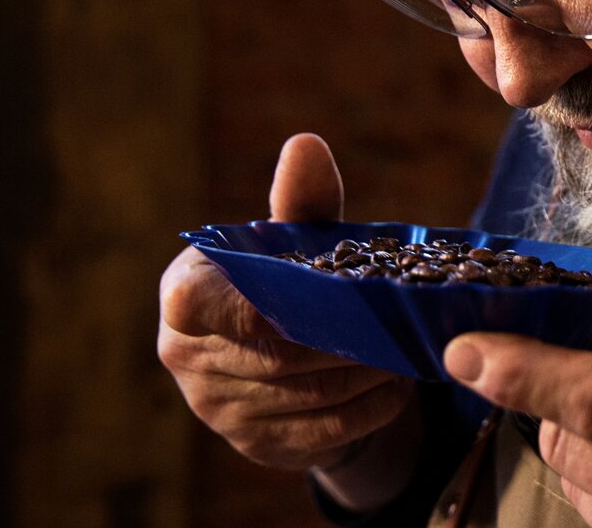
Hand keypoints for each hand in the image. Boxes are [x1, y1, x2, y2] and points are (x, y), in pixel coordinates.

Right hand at [157, 134, 418, 507]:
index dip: (254, 306)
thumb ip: (300, 200)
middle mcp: (187, 358)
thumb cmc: (284, 283)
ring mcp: (218, 410)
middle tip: (399, 323)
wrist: (283, 363)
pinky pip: (324, 432)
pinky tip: (397, 385)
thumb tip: (306, 145)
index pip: (197, 304)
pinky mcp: (257, 446)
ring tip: (407, 349)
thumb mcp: (293, 241)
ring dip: (366, 373)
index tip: (313, 297)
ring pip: (307, 395)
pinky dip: (369, 408)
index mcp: (185, 297)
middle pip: (276, 355)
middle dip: (343, 339)